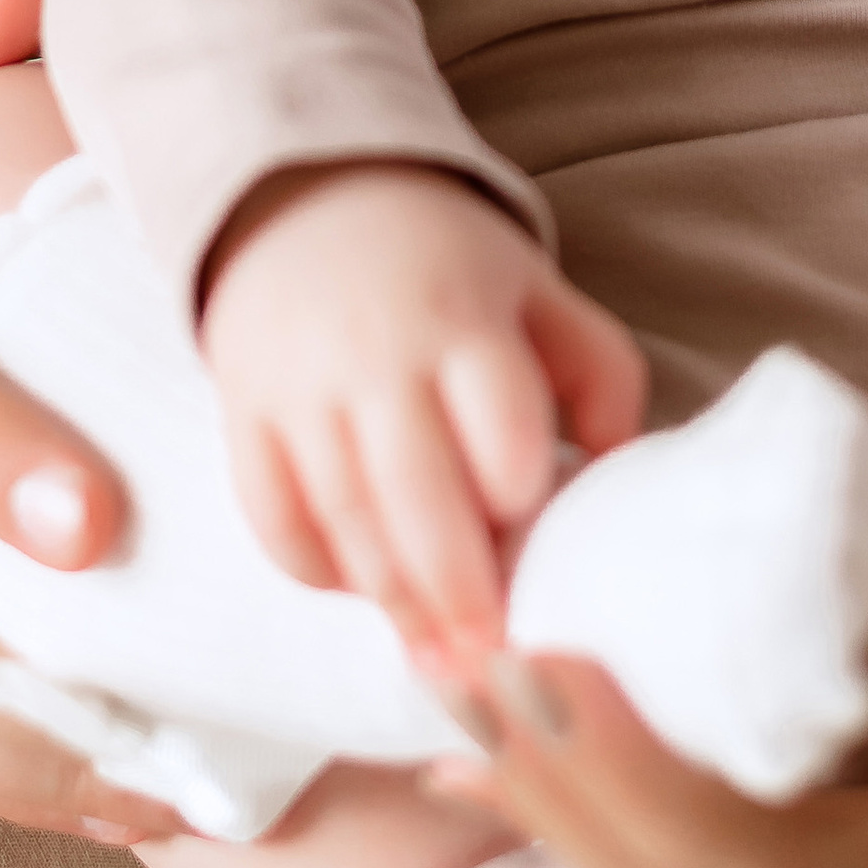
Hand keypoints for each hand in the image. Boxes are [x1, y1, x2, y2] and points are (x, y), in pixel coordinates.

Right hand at [205, 162, 648, 661]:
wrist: (306, 203)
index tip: (543, 548)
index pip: (500, 426)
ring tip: (442, 662)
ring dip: (395, 602)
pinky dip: (316, 570)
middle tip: (493, 664)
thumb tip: (622, 477)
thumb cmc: (447, 268)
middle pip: (417, 495)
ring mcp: (301, 389)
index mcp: (464, 321)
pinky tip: (363, 593)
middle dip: (459, 594)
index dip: (522, 496)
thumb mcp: (538, 292)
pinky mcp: (245, 416)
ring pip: (344, 519)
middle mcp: (376, 356)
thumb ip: (598, 376)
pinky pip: (274, 517)